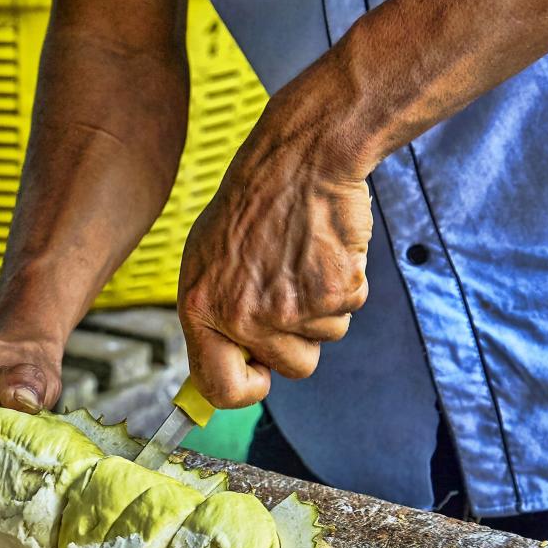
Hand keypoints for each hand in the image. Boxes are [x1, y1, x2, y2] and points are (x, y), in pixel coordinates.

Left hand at [177, 101, 371, 407]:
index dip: (247, 389)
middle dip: (298, 338)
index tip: (261, 374)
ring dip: (322, 307)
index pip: (219, 388)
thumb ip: (212, 317)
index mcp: (199, 309)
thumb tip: (221, 373)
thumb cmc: (252, 207)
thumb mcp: (206, 261)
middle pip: (290, 369)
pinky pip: (348, 312)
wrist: (299, 158)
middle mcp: (240, 316)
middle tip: (289, 286)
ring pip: (323, 341)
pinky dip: (345, 284)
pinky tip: (325, 249)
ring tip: (302, 259)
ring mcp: (287, 308)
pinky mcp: (331, 293)